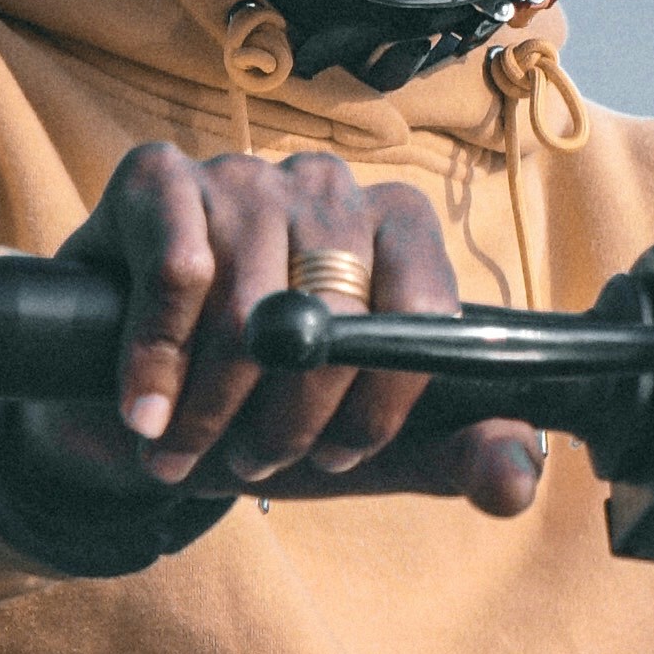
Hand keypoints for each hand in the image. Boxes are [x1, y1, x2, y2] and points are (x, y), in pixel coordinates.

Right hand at [55, 144, 542, 518]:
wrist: (135, 409)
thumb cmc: (261, 411)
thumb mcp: (366, 447)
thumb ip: (455, 456)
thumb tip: (518, 479)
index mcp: (397, 230)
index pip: (423, 316)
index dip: (376, 409)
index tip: (333, 458)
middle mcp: (328, 185)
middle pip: (334, 322)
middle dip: (289, 422)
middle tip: (252, 461)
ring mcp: (244, 174)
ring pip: (250, 312)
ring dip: (213, 409)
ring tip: (188, 449)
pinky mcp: (160, 177)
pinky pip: (178, 274)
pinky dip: (157, 364)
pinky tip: (145, 412)